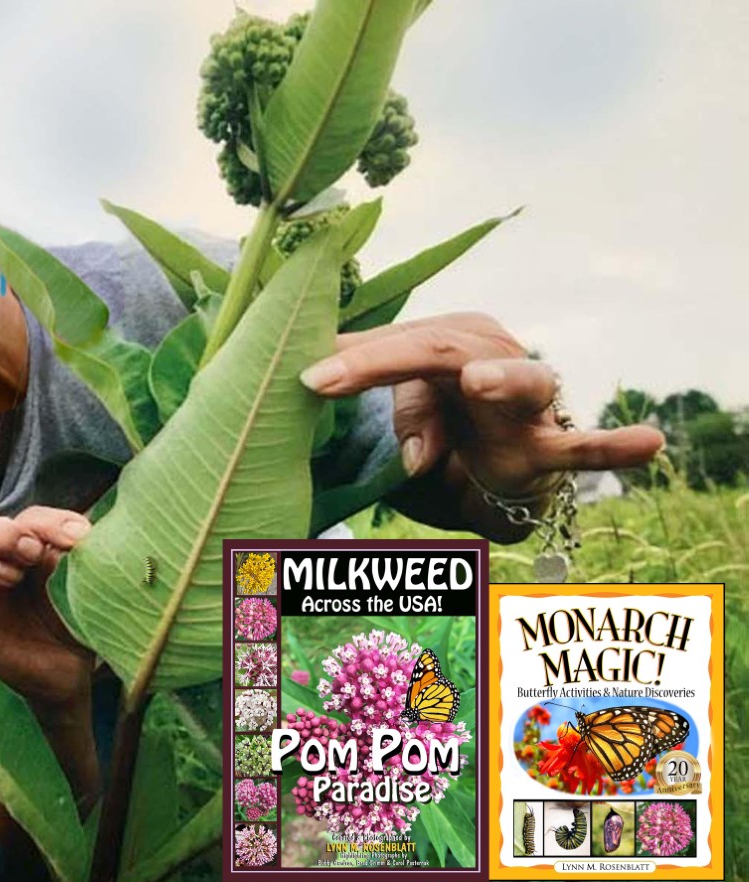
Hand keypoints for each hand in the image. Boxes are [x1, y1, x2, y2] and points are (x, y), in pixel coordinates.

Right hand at [0, 506, 100, 829]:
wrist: (71, 678)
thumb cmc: (74, 623)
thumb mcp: (82, 585)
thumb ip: (80, 555)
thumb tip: (84, 536)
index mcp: (19, 549)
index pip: (18, 516)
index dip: (44, 520)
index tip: (76, 538)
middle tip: (30, 553)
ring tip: (11, 578)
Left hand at [300, 313, 663, 539]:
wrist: (491, 476)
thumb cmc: (442, 429)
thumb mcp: (402, 416)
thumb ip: (396, 416)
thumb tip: (400, 445)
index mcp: (445, 338)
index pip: (390, 340)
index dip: (344, 357)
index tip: (297, 375)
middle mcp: (489, 354)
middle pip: (435, 348)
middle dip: (377, 363)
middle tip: (322, 381)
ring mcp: (524, 399)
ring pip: (517, 378)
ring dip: (498, 378)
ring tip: (476, 382)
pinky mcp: (549, 445)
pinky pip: (586, 448)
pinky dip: (614, 448)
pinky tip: (650, 442)